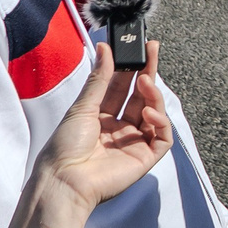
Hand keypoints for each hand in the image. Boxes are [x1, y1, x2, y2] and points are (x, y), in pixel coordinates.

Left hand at [33, 41, 172, 216]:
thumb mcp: (82, 107)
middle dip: (148, 73)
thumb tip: (105, 48)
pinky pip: (162, 138)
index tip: (138, 48)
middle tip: (152, 50)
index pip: (122, 87)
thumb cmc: (65, 147)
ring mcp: (133, 144)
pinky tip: (148, 112)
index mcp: (101, 117)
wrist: (65, 180)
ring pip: (154, 114)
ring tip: (146, 82)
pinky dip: (160, 122)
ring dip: (153, 95)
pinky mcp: (144, 158)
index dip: (131, 68)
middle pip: (140, 97)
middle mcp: (119, 129)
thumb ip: (99, 78)